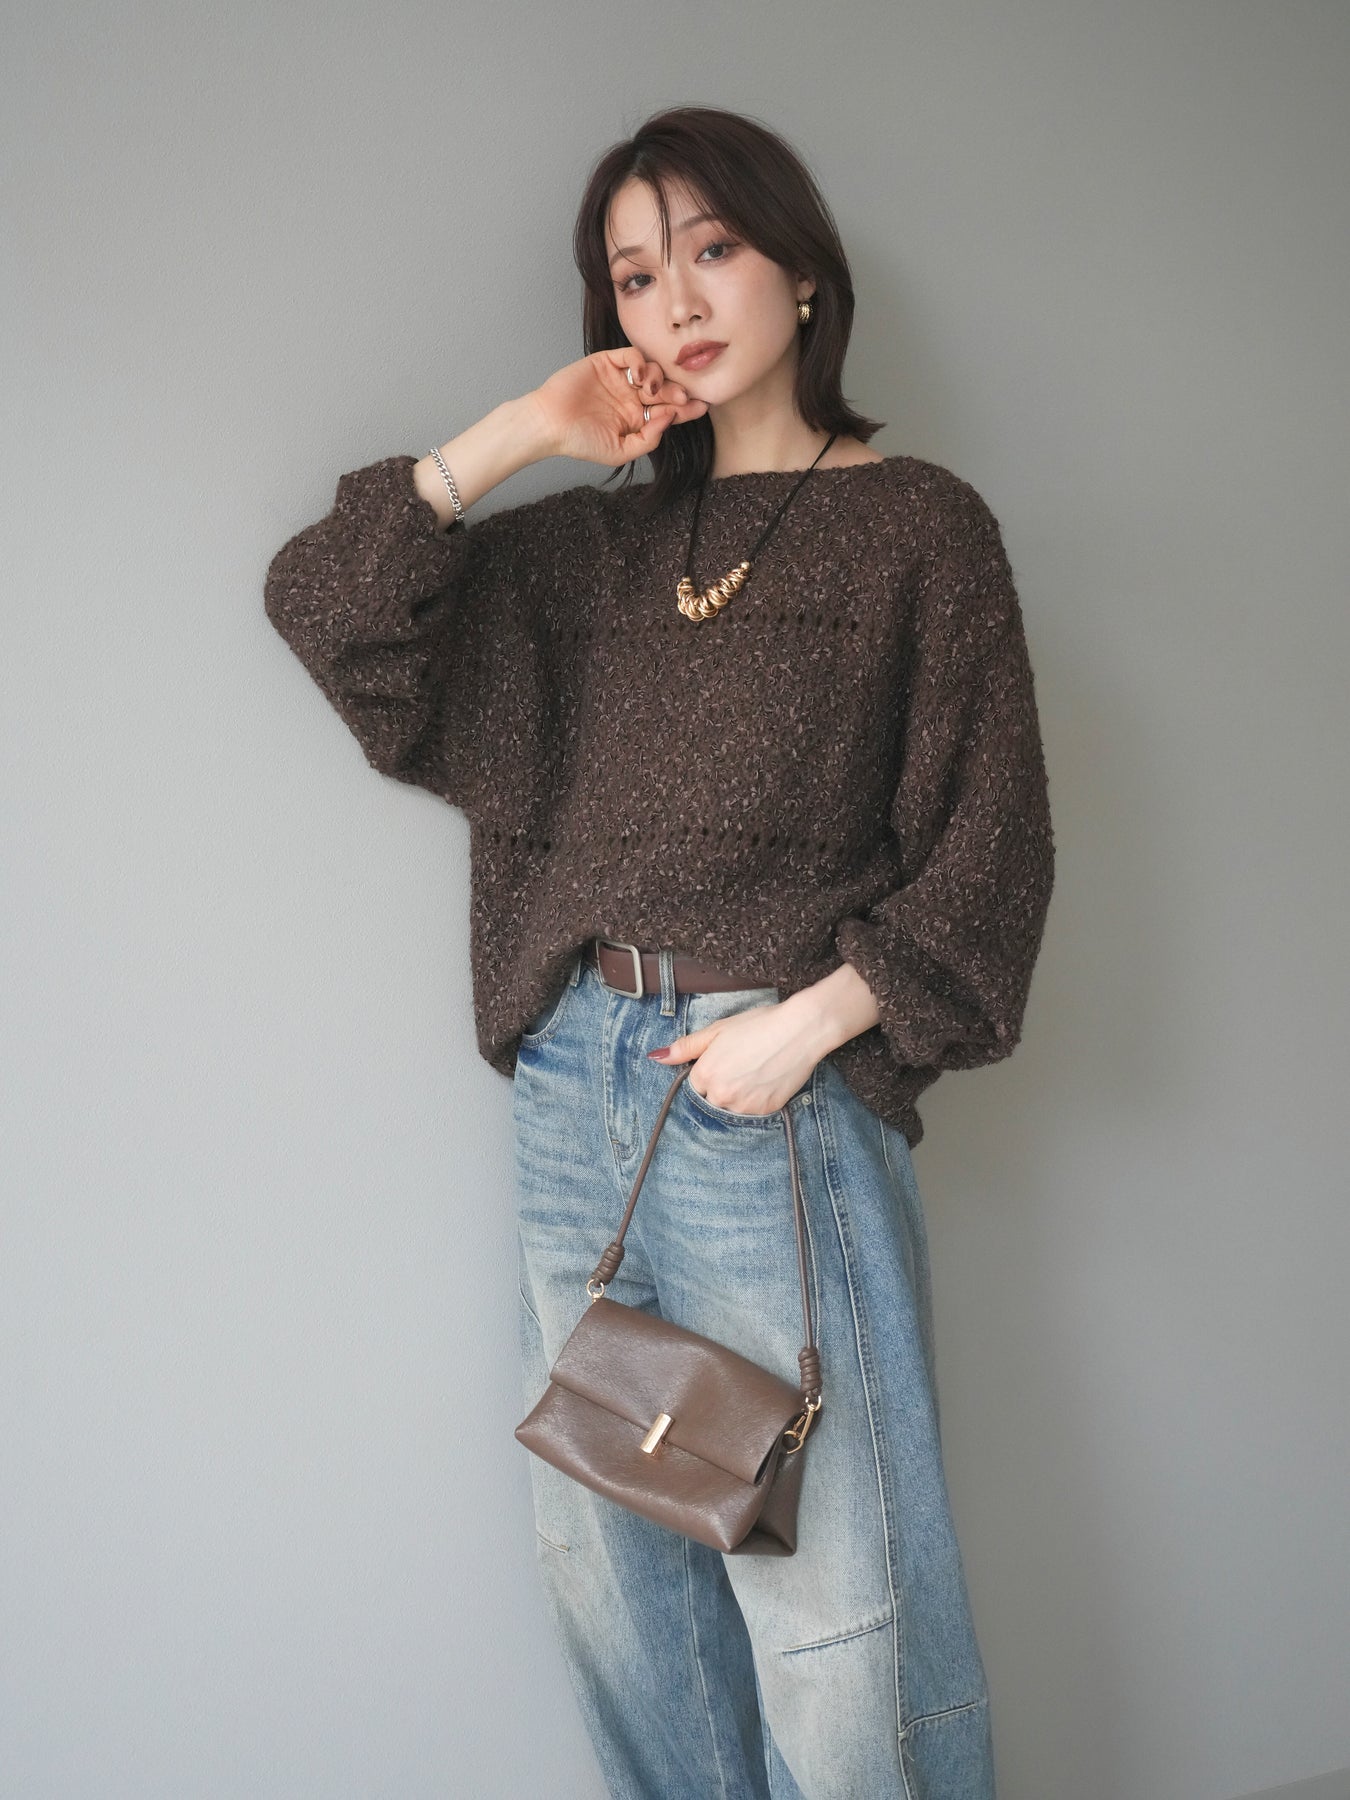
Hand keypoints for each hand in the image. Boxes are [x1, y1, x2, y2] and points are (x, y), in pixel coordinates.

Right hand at [526, 349, 709, 469]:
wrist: (549, 424)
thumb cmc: (580, 441)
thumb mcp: (620, 451)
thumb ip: (648, 439)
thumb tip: (669, 419)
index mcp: (636, 418)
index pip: (667, 411)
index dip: (685, 409)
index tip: (702, 407)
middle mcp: (630, 397)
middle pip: (664, 390)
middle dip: (677, 393)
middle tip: (683, 396)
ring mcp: (619, 379)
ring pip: (652, 371)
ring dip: (660, 378)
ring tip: (654, 389)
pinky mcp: (606, 362)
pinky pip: (631, 356)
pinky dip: (641, 362)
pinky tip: (641, 376)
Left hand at [649, 999, 827, 1116]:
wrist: (799, 1030)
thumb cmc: (758, 1025)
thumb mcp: (717, 1031)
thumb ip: (685, 1047)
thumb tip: (656, 1057)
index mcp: (705, 1075)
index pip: (696, 1086)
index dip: (710, 1072)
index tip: (725, 1061)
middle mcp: (722, 1096)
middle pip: (713, 1100)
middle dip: (722, 1087)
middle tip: (742, 1065)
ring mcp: (745, 1106)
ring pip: (733, 1108)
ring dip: (739, 1096)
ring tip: (756, 1071)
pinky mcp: (767, 1111)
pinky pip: (754, 1113)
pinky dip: (758, 1100)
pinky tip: (767, 1079)